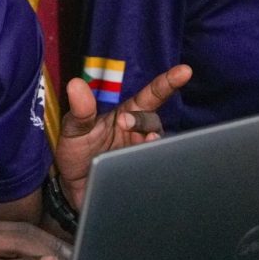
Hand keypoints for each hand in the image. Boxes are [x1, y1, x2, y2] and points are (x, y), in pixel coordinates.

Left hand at [54, 65, 191, 207]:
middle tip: (123, 122)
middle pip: (153, 121)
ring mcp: (142, 153)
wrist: (76, 188)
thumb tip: (75, 84)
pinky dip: (151, 164)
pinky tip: (140, 165)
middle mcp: (139, 133)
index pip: (151, 95)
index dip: (168, 82)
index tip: (184, 71)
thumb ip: (79, 110)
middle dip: (142, 120)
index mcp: (126, 115)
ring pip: (158, 145)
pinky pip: (154, 166)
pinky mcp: (142, 172)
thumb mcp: (74, 129)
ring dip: (150, 143)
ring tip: (140, 143)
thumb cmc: (77, 153)